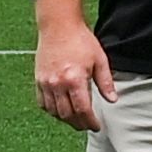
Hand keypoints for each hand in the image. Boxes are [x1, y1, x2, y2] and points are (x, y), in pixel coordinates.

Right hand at [32, 0, 114, 129]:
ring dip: (65, 119)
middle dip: (78, 124)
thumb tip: (112, 100)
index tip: (96, 126)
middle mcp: (58, 84)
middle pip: (67, 114)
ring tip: (76, 119)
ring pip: (54, 111)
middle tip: (86, 125)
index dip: (90, 122)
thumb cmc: (80, 40)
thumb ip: (106, 82)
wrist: (58, 26)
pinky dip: (51, 110)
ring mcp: (45, 83)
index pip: (83, 110)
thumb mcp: (99, 59)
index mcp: (75, 79)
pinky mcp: (38, 80)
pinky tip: (61, 110)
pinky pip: (43, 103)